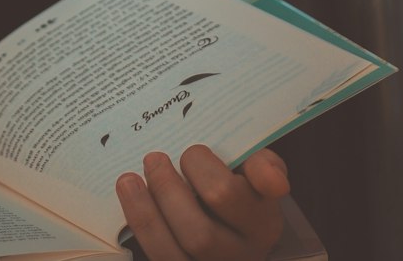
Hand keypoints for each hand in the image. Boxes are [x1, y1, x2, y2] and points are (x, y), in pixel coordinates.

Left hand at [116, 146, 288, 259]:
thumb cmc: (241, 187)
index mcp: (262, 224)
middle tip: (154, 159)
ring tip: (129, 179)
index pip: (233, 200)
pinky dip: (140, 227)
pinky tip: (130, 197)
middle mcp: (240, 255)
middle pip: (200, 234)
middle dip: (169, 192)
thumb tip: (273, 180)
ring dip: (145, 214)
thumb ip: (263, 166)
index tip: (194, 152)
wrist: (231, 221)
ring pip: (173, 253)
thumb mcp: (257, 173)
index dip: (212, 178)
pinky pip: (158, 257)